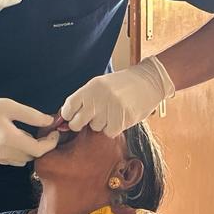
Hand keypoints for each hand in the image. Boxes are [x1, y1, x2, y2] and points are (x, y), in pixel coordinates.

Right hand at [0, 96, 59, 165]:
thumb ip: (31, 115)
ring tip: (33, 134)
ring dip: (33, 149)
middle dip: (44, 145)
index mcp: (8, 138)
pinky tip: (21, 139)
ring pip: (26, 159)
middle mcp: (4, 152)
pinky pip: (17, 160)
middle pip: (34, 156)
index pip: (38, 150)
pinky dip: (23, 152)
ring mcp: (0, 158)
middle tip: (47, 131)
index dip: (51, 143)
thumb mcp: (9, 106)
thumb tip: (49, 121)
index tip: (54, 132)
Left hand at [60, 57, 175, 137]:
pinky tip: (120, 117)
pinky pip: (109, 132)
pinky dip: (113, 128)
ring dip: (101, 124)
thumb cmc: (122, 85)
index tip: (73, 116)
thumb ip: (84, 100)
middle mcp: (98, 98)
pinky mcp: (123, 119)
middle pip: (77, 123)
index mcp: (90, 88)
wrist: (149, 81)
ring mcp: (110, 109)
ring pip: (95, 128)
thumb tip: (64, 120)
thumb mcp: (100, 85)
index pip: (68, 107)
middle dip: (81, 123)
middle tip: (92, 117)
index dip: (69, 115)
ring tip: (112, 112)